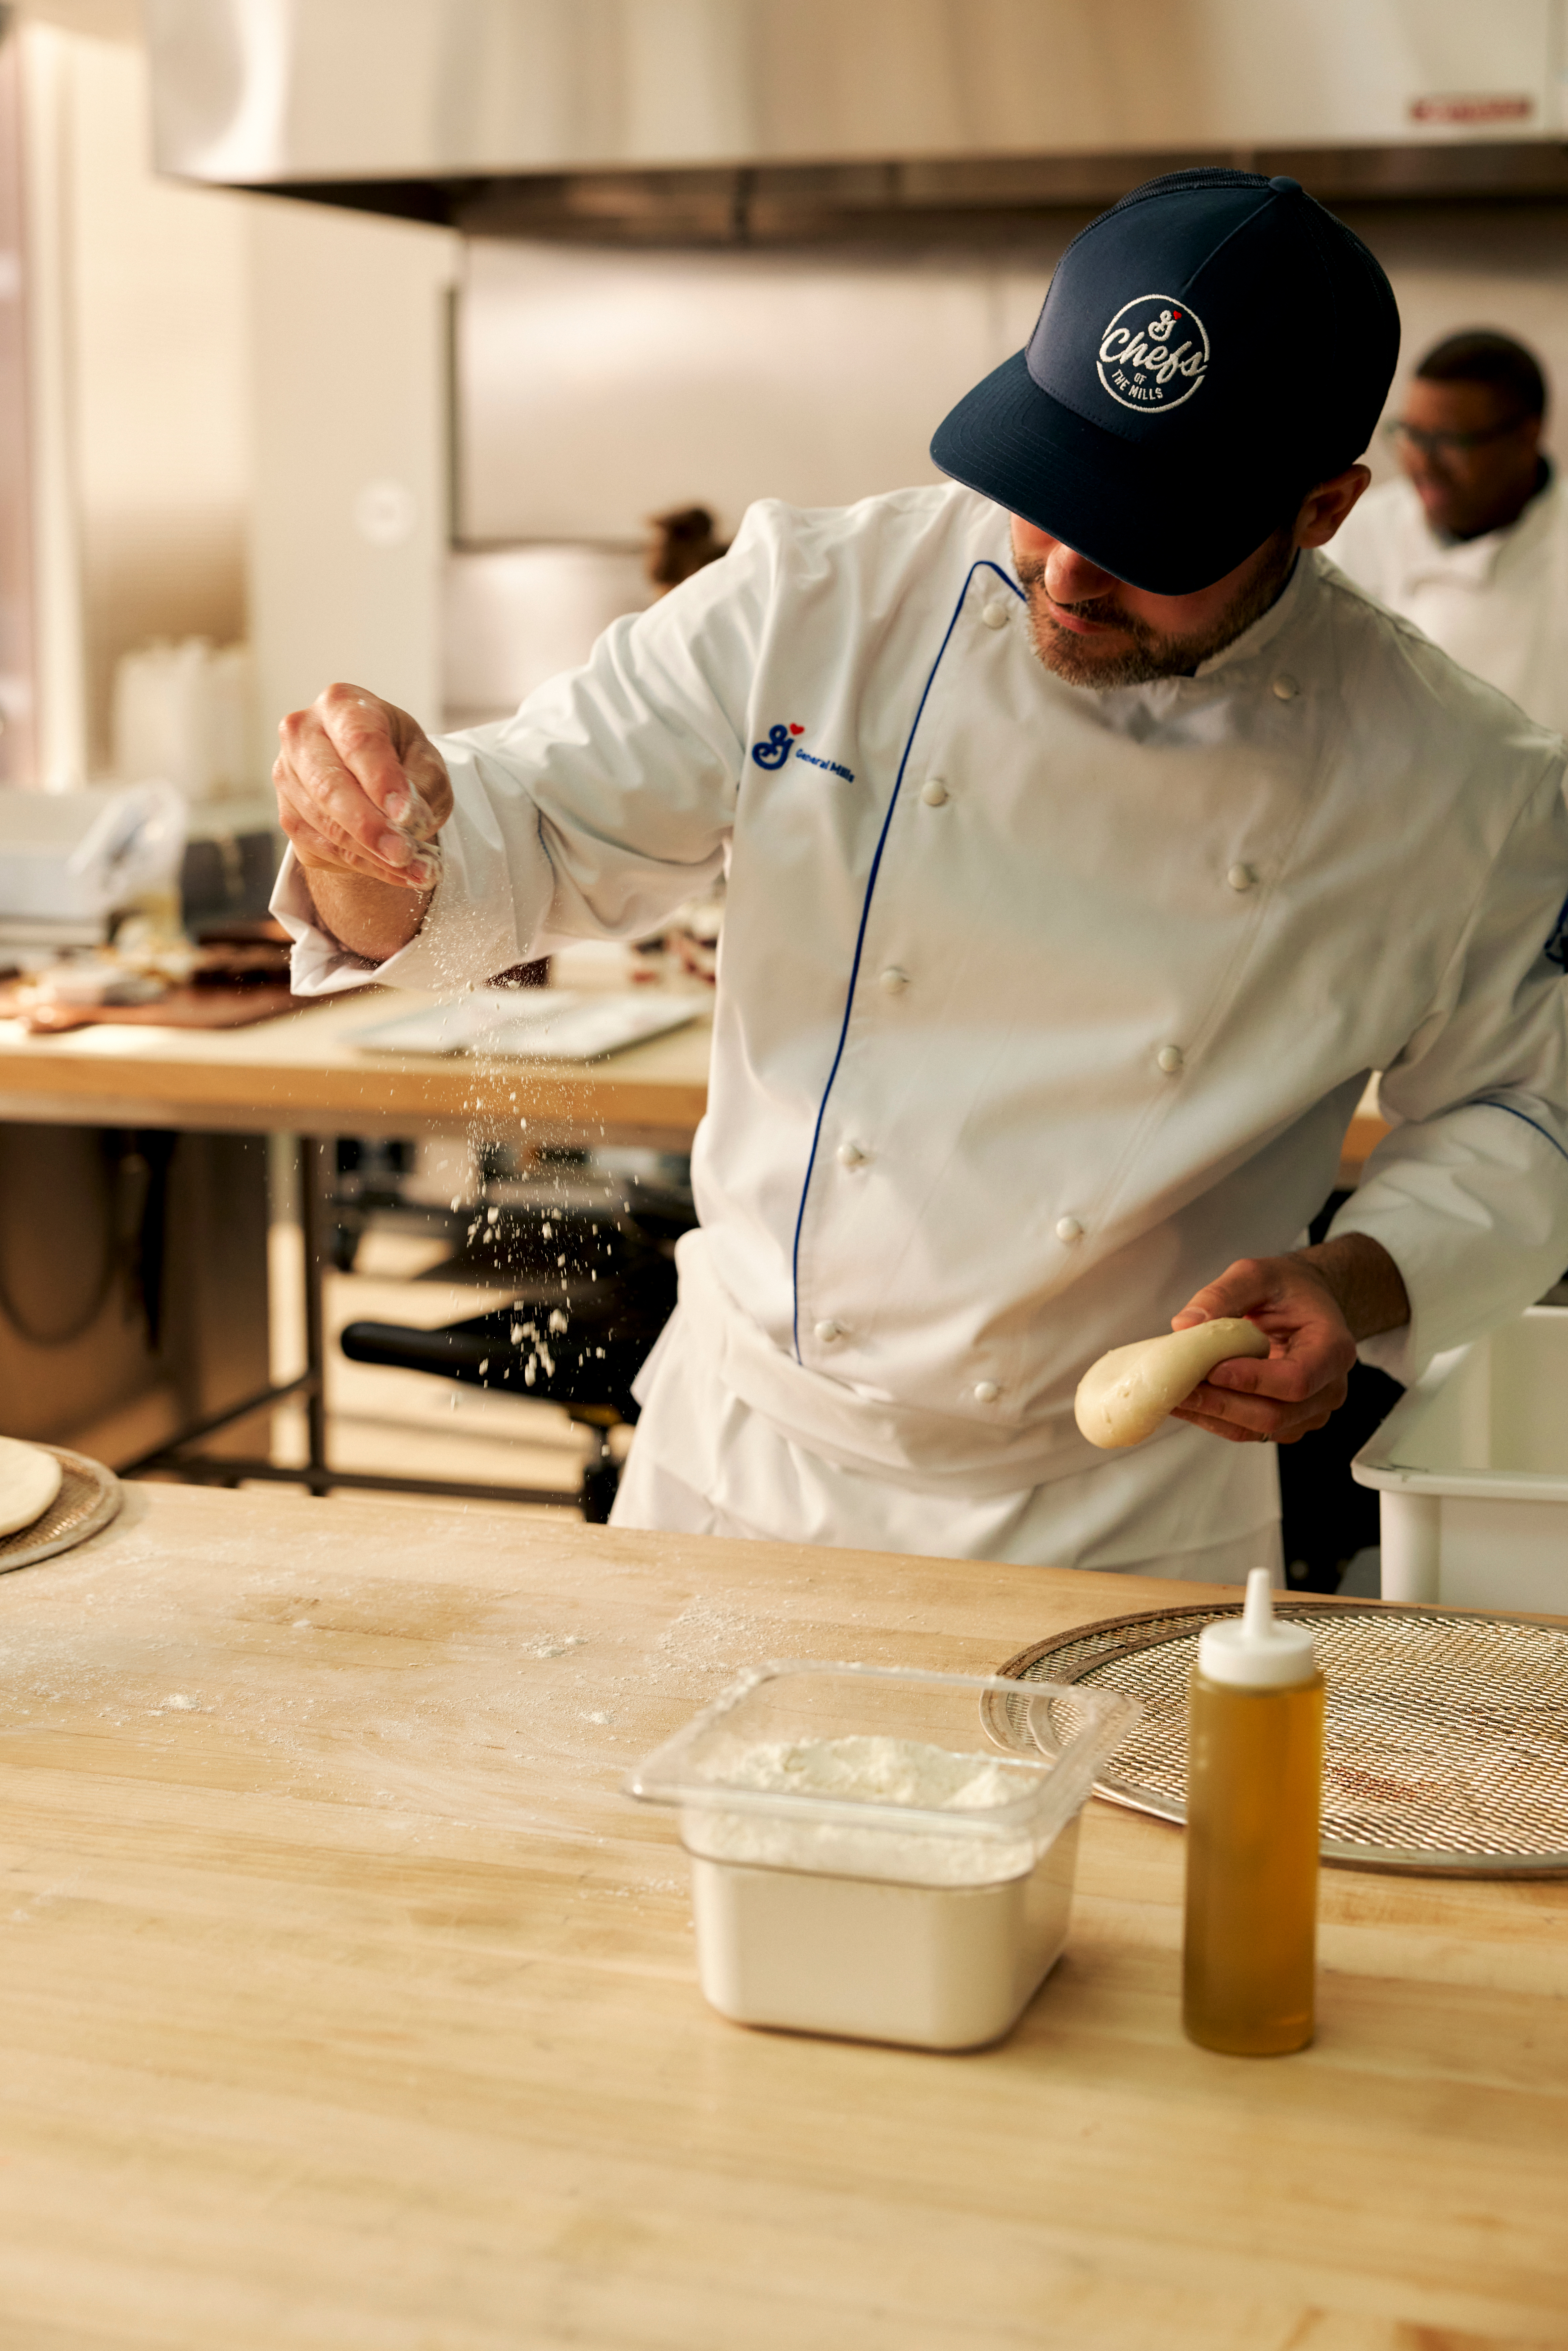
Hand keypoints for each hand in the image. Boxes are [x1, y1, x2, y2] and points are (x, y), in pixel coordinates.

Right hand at [273, 683, 452, 890]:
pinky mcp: (288, 816)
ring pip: (325, 824)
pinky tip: (397, 873)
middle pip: (330, 784)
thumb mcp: (426, 762)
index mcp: (341, 705)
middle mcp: (303, 734)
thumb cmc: (401, 759)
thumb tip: (410, 820)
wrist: (372, 777)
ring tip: (418, 871)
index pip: (359, 742)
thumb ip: (423, 785)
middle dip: (370, 826)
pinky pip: (323, 848)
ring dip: (373, 855)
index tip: (407, 814)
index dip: (382, 780)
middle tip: (406, 854)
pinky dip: (364, 866)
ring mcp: (287, 776)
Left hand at [1166, 1235, 1407, 1445]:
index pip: (1297, 1379)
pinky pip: (1250, 1431)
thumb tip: (1185, 1325)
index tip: (1213, 1370)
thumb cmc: (1288, 1289)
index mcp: (1333, 1348)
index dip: (1253, 1380)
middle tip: (1180, 1388)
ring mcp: (1310, 1411)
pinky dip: (1215, 1419)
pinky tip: (1188, 1402)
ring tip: (1173, 1396)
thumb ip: (1224, 1294)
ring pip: (1259, 1429)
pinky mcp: (1288, 1422)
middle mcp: (1329, 1388)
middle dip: (1222, 1403)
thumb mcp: (1257, 1274)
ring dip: (1213, 1415)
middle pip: (1276, 1413)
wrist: (1305, 1305)